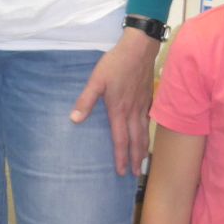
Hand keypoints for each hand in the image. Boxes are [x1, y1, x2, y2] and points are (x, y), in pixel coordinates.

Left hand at [70, 28, 159, 175]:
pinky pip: (149, 120)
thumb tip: (75, 120)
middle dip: (135, 159)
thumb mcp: (96, 80)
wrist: (139, 48)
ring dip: (143, 148)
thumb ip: (86, 100)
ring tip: (142, 161)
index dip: (120, 157)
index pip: (120, 139)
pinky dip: (148, 132)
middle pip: (135, 140)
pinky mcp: (148, 97)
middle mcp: (133, 111)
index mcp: (119, 109)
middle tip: (135, 174)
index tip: (120, 171)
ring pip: (144, 132)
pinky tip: (146, 135)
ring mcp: (143, 105)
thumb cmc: (116, 63)